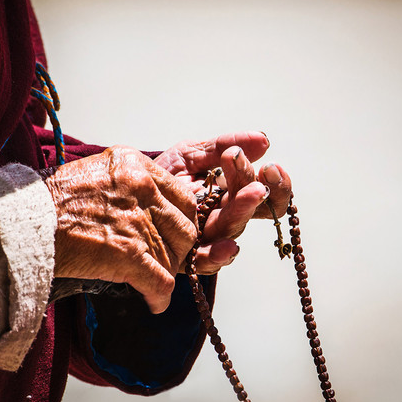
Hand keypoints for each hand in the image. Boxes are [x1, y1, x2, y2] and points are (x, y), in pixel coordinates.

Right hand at [42, 146, 197, 312]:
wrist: (24, 223)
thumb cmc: (50, 203)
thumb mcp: (95, 172)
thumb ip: (127, 183)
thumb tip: (149, 206)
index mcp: (134, 165)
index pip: (181, 195)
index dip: (179, 220)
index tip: (171, 234)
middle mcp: (141, 188)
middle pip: (185, 227)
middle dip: (178, 248)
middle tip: (165, 259)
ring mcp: (138, 222)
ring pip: (174, 257)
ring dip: (164, 273)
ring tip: (151, 280)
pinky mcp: (130, 254)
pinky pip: (162, 282)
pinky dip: (160, 297)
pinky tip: (154, 303)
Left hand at [156, 131, 291, 273]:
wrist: (124, 192)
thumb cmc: (161, 175)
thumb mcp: (191, 154)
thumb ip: (222, 146)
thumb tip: (263, 139)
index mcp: (231, 193)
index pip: (265, 192)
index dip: (277, 184)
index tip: (272, 167)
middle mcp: (224, 217)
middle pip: (250, 211)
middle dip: (255, 193)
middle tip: (259, 178)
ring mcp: (207, 238)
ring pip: (232, 231)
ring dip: (243, 213)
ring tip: (250, 195)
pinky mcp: (186, 257)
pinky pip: (207, 261)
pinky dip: (219, 256)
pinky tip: (228, 247)